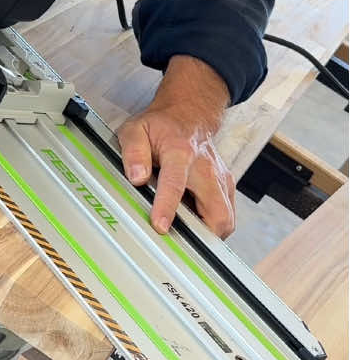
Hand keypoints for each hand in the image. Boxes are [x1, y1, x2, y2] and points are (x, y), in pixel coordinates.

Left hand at [117, 56, 235, 237]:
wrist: (189, 115)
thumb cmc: (162, 125)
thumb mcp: (136, 130)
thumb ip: (134, 152)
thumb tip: (136, 176)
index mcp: (180, 153)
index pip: (175, 183)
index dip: (167, 207)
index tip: (160, 226)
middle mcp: (206, 168)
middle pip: (217, 211)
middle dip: (202, 234)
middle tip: (179, 245)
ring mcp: (220, 178)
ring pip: (226, 217)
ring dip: (209, 233)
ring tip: (185, 236)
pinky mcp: (226, 186)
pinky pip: (226, 213)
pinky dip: (213, 224)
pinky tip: (195, 223)